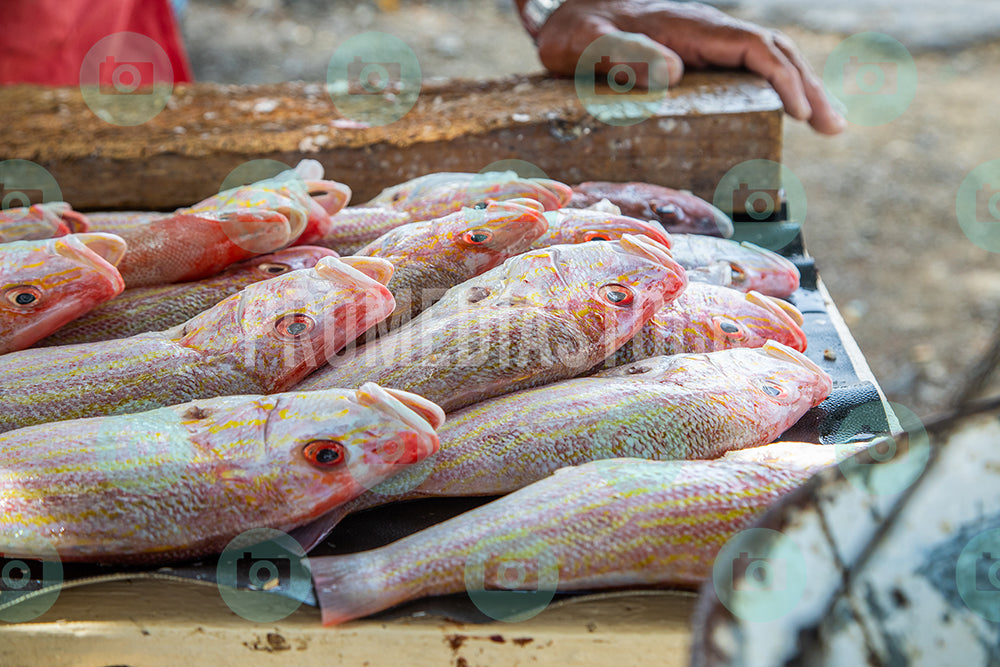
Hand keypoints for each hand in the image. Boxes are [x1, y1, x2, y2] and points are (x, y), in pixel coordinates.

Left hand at [525, 0, 845, 134]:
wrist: (567, 17)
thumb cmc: (575, 33)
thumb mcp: (586, 44)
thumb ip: (622, 53)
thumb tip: (675, 71)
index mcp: (687, 28)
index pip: (752, 46)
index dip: (781, 77)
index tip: (798, 111)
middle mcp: (705, 31)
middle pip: (774, 50)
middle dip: (809, 86)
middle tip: (834, 126)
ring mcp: (706, 43)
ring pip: (769, 57)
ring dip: (803, 87)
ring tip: (830, 123)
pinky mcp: (701, 57)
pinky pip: (750, 68)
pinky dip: (779, 88)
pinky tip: (791, 111)